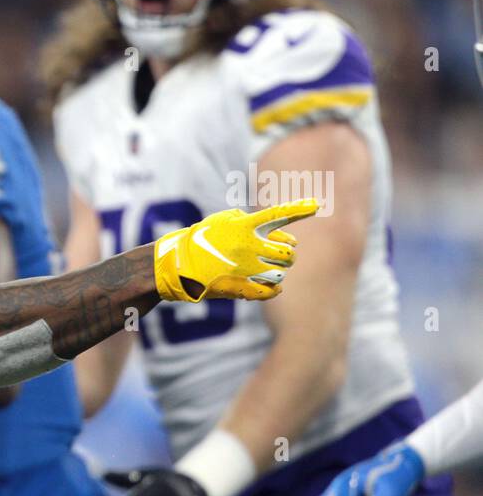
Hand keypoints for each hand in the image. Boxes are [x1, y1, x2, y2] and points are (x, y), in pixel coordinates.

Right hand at [154, 199, 318, 302]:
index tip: (317, 205)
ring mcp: (245, 268)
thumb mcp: (220, 221)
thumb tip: (268, 223)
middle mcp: (248, 246)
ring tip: (272, 271)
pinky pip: (271, 291)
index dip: (300, 209)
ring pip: (281, 272)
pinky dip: (275, 289)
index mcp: (244, 226)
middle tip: (282, 256)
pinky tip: (273, 287)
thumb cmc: (198, 240)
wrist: (176, 265)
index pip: (278, 214)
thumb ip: (245, 219)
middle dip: (288, 254)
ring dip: (280, 272)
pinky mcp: (241, 287)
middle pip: (287, 252)